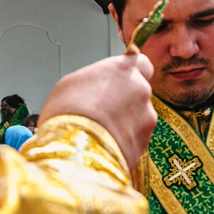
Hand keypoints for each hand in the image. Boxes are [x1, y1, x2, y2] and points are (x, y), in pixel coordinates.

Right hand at [38, 54, 155, 163]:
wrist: (75, 150)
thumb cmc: (66, 114)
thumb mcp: (71, 83)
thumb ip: (96, 78)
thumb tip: (97, 84)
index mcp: (123, 70)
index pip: (142, 64)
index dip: (131, 75)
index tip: (121, 81)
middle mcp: (141, 90)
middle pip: (138, 93)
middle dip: (125, 101)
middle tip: (103, 111)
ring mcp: (146, 117)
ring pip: (139, 117)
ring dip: (126, 123)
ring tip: (101, 131)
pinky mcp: (144, 142)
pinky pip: (136, 139)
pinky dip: (125, 141)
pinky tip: (106, 144)